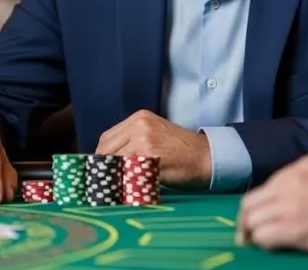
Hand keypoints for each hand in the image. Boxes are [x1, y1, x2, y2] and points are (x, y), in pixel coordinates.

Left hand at [95, 110, 210, 188]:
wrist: (206, 156)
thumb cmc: (180, 150)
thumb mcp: (154, 134)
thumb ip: (132, 141)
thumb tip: (106, 160)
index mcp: (139, 118)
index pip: (107, 138)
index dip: (101, 156)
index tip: (101, 171)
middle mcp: (139, 125)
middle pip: (106, 149)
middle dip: (104, 167)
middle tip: (104, 182)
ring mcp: (144, 140)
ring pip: (115, 161)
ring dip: (113, 176)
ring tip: (115, 186)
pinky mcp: (151, 157)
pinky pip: (129, 172)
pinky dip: (125, 182)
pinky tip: (128, 189)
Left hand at [237, 157, 307, 252]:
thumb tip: (292, 187)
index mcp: (301, 169)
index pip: (265, 188)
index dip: (257, 204)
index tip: (255, 216)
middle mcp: (291, 183)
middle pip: (252, 203)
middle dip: (247, 220)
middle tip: (247, 234)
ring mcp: (292, 205)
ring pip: (253, 221)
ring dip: (252, 233)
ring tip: (254, 243)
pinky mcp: (297, 229)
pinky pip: (265, 236)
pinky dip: (263, 242)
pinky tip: (268, 247)